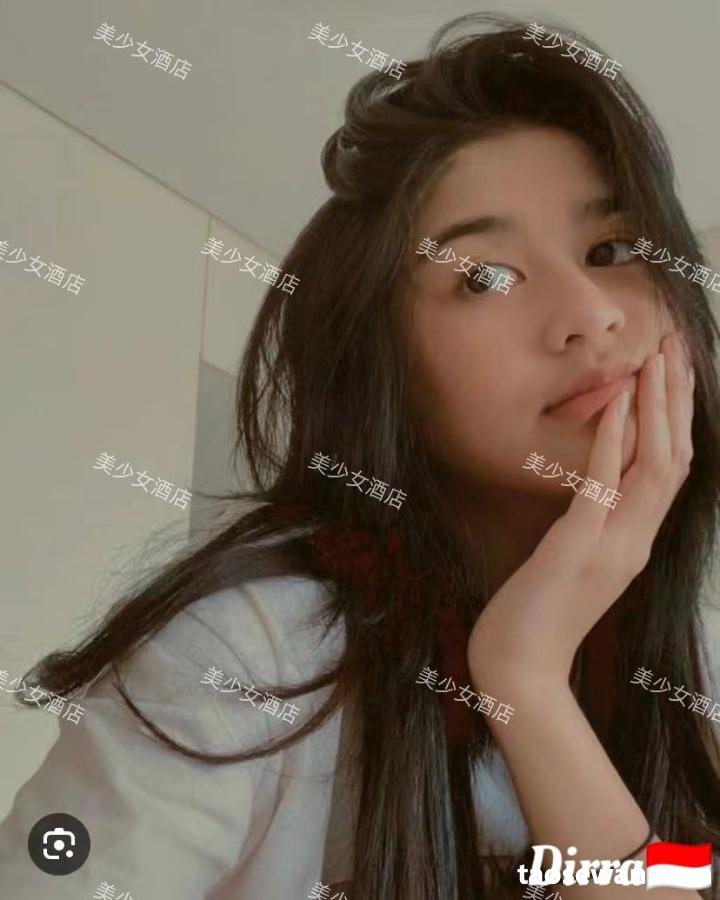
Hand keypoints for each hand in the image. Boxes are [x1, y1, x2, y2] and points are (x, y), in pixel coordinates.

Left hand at [467, 331, 694, 692]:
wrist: (519, 669)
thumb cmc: (538, 615)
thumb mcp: (576, 563)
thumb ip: (595, 525)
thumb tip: (596, 483)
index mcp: (636, 543)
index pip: (671, 471)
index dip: (678, 419)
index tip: (674, 372)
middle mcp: (635, 541)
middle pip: (675, 458)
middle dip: (677, 399)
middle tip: (676, 345)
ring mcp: (612, 545)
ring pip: (653, 466)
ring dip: (657, 408)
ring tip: (655, 358)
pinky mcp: (578, 547)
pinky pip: (604, 485)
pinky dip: (613, 439)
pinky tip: (618, 402)